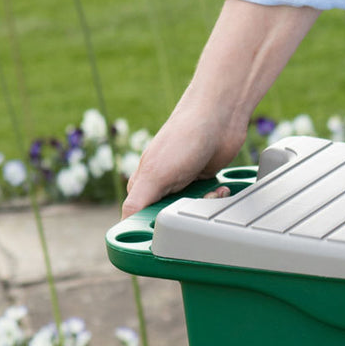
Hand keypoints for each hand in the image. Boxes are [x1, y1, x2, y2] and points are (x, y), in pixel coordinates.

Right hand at [122, 106, 245, 217]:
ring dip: (205, 204)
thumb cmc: (183, 138)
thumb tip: (123, 227)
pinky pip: (209, 201)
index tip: (169, 226)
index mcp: (141, 185)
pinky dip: (217, 197)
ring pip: (192, 211)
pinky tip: (220, 187)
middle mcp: (160, 186)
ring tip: (211, 191)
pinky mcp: (204, 180)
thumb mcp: (155, 174)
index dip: (155, 227)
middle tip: (194, 201)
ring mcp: (183, 184)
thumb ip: (138, 202)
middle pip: (171, 219)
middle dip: (186, 214)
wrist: (219, 118)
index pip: (140, 220)